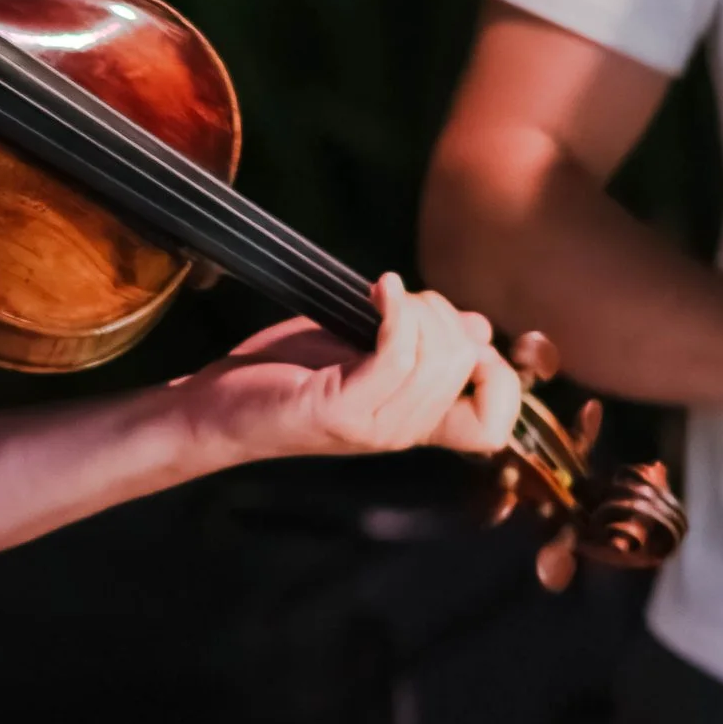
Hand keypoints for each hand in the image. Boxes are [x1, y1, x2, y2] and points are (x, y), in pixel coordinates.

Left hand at [184, 273, 522, 465]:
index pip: (496, 427)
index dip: (504, 379)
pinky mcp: (341, 410)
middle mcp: (402, 432)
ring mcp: (373, 425)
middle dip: (445, 314)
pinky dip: (397, 312)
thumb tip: (478, 327)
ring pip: (438, 358)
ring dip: (418, 309)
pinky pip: (397, 356)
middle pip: (469, 364)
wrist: (219, 407)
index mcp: (416, 423)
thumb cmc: (288, 375)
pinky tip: (378, 291)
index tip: (466, 338)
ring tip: (382, 296)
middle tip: (401, 299)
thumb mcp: (366, 354)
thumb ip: (423, 344)